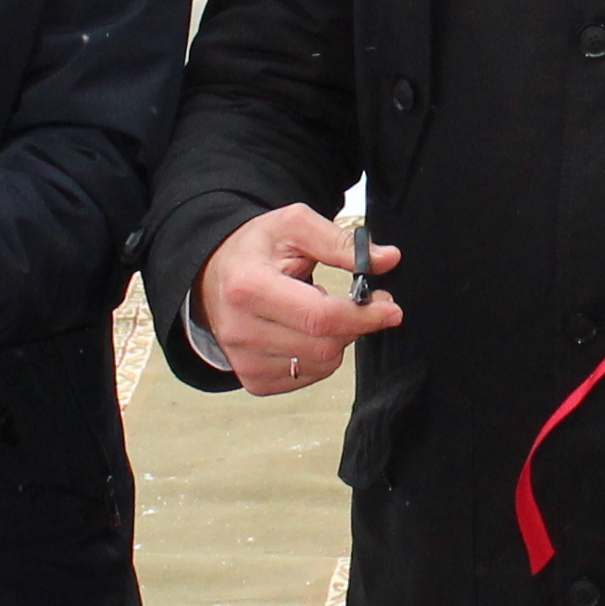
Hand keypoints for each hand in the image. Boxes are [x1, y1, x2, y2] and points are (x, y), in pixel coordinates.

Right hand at [197, 203, 403, 394]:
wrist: (214, 275)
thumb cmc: (257, 249)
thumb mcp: (293, 226)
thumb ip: (340, 241)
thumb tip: (387, 259)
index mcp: (248, 286)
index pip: (319, 317)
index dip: (363, 316)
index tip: (390, 308)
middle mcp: (240, 329)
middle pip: (325, 345)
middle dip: (356, 326)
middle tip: (364, 304)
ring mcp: (244, 360)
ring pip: (322, 364)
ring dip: (338, 340)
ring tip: (320, 310)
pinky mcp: (253, 380)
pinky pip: (308, 376)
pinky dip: (320, 355)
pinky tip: (305, 331)